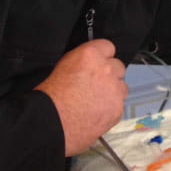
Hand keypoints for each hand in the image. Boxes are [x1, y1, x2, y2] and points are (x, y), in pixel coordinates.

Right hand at [34, 39, 126, 155]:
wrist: (49, 124)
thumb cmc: (49, 97)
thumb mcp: (63, 66)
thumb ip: (83, 61)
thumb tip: (91, 62)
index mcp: (90, 56)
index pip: (107, 46)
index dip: (102, 56)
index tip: (97, 64)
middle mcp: (106, 70)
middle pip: (118, 66)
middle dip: (109, 74)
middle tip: (94, 85)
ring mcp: (114, 90)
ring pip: (121, 86)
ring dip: (112, 92)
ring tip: (94, 101)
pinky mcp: (117, 109)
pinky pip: (118, 105)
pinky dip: (110, 108)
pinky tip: (95, 113)